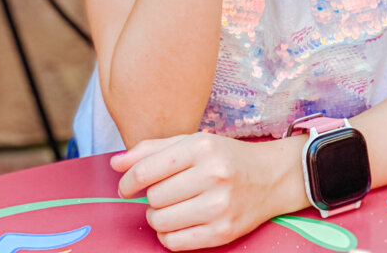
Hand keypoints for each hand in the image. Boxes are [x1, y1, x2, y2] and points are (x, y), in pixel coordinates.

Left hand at [112, 133, 291, 250]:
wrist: (271, 176)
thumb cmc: (226, 157)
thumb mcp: (193, 142)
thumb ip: (152, 149)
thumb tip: (115, 162)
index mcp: (201, 146)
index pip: (147, 169)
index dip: (128, 181)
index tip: (126, 186)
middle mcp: (212, 174)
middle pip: (153, 197)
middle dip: (152, 197)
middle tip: (166, 192)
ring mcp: (219, 205)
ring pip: (161, 221)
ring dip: (158, 217)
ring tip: (172, 206)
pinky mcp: (223, 232)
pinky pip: (175, 242)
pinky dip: (168, 235)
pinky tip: (179, 222)